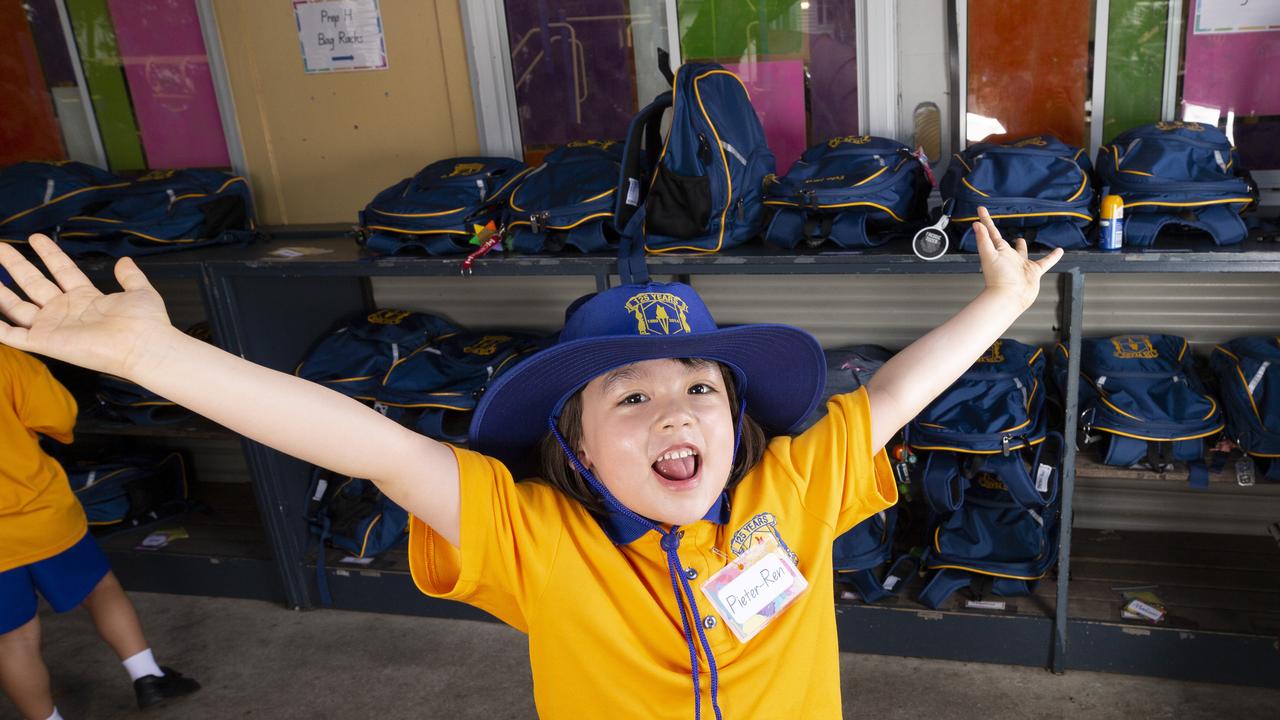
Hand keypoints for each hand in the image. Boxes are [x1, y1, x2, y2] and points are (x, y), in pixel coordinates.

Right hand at [0, 234, 172, 376]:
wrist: (144, 345)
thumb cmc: (146, 323)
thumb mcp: (140, 292)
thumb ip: (131, 277)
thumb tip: (124, 261)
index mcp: (86, 298)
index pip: (62, 271)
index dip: (49, 254)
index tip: (35, 238)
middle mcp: (66, 311)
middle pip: (34, 283)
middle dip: (16, 264)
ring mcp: (53, 327)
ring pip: (16, 306)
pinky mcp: (45, 342)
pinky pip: (11, 335)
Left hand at [973, 206, 1063, 309]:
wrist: (1010, 297)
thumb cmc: (998, 278)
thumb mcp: (989, 255)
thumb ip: (983, 240)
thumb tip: (976, 224)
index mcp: (998, 251)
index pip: (990, 232)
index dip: (986, 220)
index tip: (981, 209)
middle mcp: (1008, 257)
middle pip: (1003, 242)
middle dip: (999, 236)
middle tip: (996, 227)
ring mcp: (1020, 264)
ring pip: (1022, 252)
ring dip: (1022, 246)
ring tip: (1023, 239)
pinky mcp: (1033, 271)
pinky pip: (1045, 262)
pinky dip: (1053, 257)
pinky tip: (1059, 251)